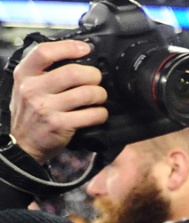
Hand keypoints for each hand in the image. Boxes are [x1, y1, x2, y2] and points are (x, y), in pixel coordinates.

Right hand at [9, 40, 108, 163]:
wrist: (23, 143)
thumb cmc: (30, 112)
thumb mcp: (27, 86)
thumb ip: (44, 71)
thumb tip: (77, 56)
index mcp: (24, 74)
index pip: (45, 52)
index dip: (69, 47)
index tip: (85, 49)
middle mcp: (33, 89)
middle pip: (73, 73)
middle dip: (93, 75)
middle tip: (96, 80)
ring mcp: (46, 108)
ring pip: (87, 93)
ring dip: (100, 95)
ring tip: (98, 97)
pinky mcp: (60, 125)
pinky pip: (92, 115)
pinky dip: (101, 113)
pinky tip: (98, 113)